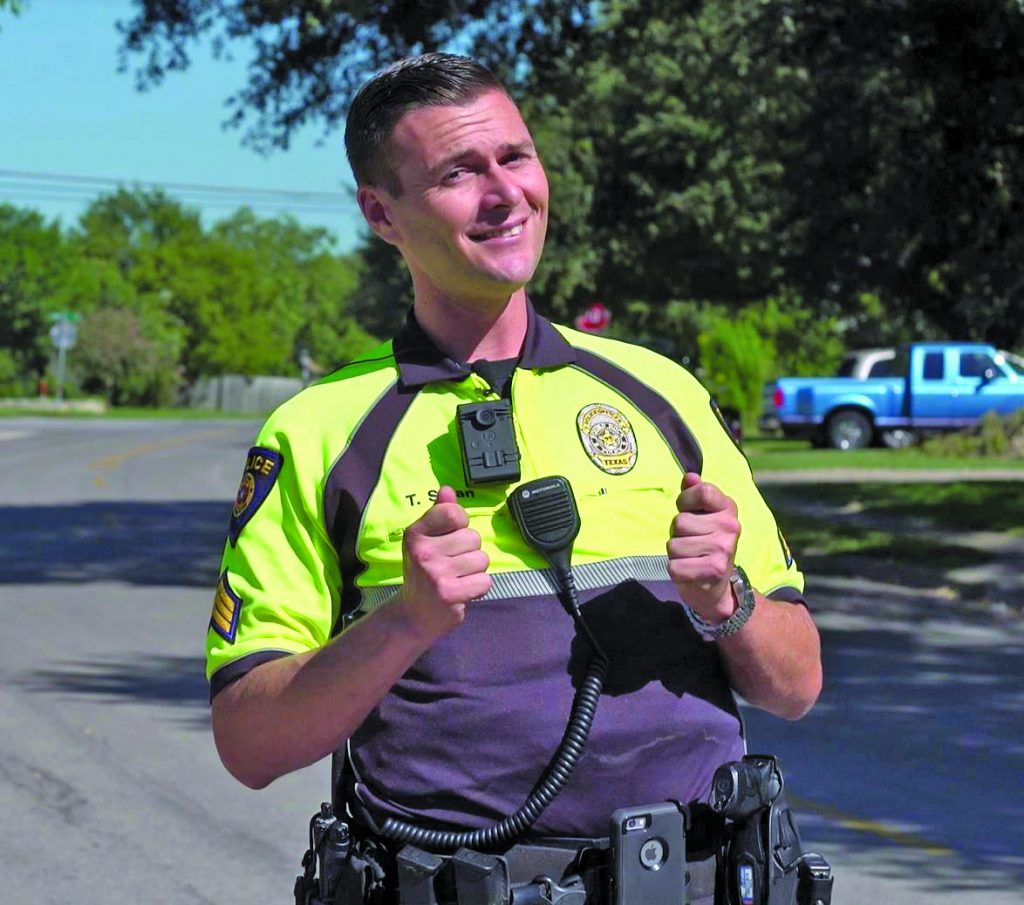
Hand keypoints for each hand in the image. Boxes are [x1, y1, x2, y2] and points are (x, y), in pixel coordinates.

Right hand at [394, 486, 490, 642]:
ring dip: (474, 570)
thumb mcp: (425, 540)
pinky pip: (485, 581)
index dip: (461, 524)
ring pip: (481, 559)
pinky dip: (478, 588)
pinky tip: (462, 591)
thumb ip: (439, 514)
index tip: (450, 536)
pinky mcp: (450, 594)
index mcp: (416, 533)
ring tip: (457, 578)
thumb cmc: (424, 572)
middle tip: (452, 564)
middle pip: (473, 537)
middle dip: (469, 551)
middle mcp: (423, 551)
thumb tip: (447, 489)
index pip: (454, 513)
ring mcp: (436, 573)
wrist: (413, 615)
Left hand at [666, 472, 740, 620]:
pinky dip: (676, 571)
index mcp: (729, 509)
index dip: (685, 500)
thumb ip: (694, 493)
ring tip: (691, 557)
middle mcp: (730, 528)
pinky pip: (674, 566)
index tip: (689, 510)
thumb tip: (690, 476)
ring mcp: (723, 550)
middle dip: (678, 534)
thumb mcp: (702, 515)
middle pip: (680, 521)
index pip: (703, 491)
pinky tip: (690, 571)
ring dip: (676, 553)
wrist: (717, 587)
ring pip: (674, 545)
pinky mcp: (712, 571)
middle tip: (692, 542)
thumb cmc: (705, 543)